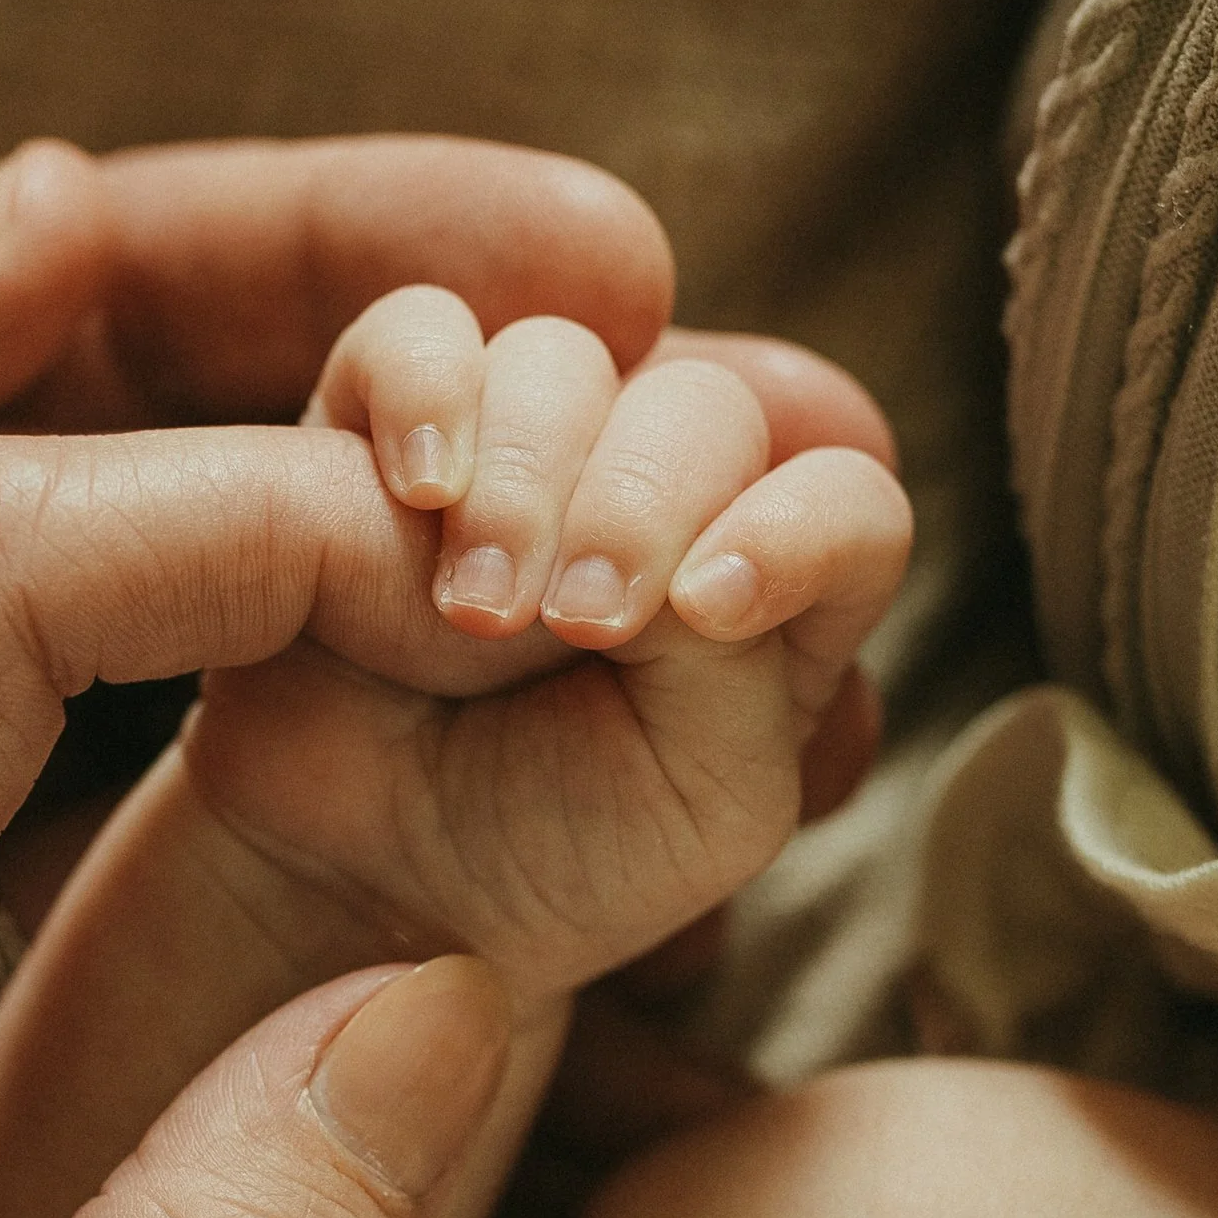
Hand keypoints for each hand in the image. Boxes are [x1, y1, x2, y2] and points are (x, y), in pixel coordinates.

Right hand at [183, 292, 909, 1005]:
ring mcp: (523, 448)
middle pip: (704, 410)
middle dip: (644, 507)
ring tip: (474, 612)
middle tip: (573, 621)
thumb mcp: (708, 803)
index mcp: (765, 586)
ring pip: (567, 359)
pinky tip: (418, 486)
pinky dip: (426, 384)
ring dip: (533, 474)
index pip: (843, 500)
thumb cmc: (555, 857)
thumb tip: (692, 566)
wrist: (374, 887)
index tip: (710, 610)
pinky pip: (418, 330)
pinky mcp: (386, 428)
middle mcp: (657, 494)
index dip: (800, 530)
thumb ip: (743, 671)